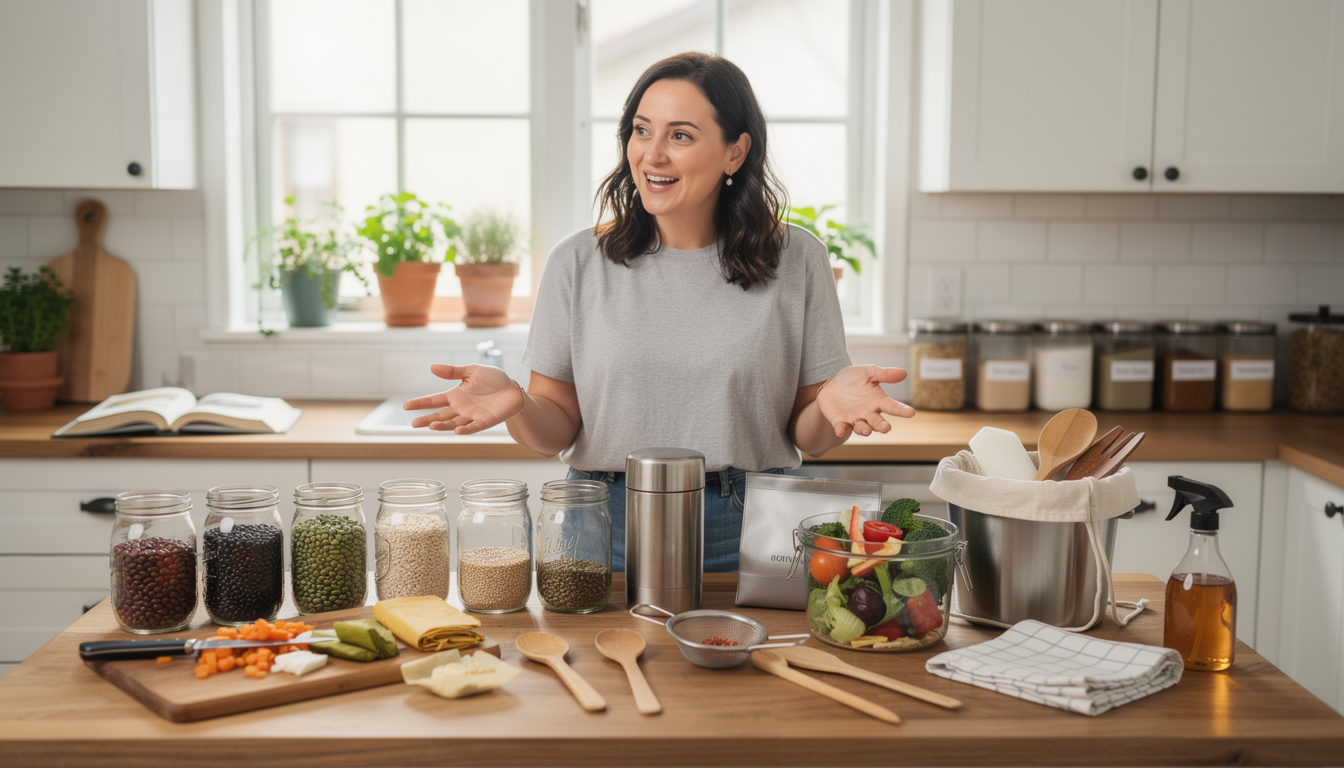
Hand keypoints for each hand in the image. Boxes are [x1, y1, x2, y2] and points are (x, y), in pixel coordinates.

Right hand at [404, 364, 525, 433]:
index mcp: (455, 395)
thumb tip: (432, 367)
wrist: (512, 389)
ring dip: (443, 425)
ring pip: (453, 423)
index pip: (434, 400)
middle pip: (440, 416)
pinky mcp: (485, 421)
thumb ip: (453, 371)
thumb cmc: (492, 379)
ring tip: (431, 426)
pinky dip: (465, 430)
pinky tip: (456, 431)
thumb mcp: (472, 371)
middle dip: (427, 419)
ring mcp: (472, 416)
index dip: (421, 403)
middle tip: (414, 424)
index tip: (406, 406)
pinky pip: (473, 427)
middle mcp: (461, 408)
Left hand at [816, 365, 915, 436]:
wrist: (831, 384)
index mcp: (878, 401)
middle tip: (887, 428)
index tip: (911, 413)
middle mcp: (868, 413)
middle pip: (877, 422)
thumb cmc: (853, 379)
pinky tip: (841, 430)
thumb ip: (884, 374)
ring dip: (864, 430)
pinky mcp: (840, 422)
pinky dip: (842, 429)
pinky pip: (842, 428)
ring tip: (867, 430)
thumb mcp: (868, 372)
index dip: (902, 410)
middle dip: (882, 426)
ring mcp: (854, 419)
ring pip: (862, 428)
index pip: (892, 406)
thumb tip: (904, 373)